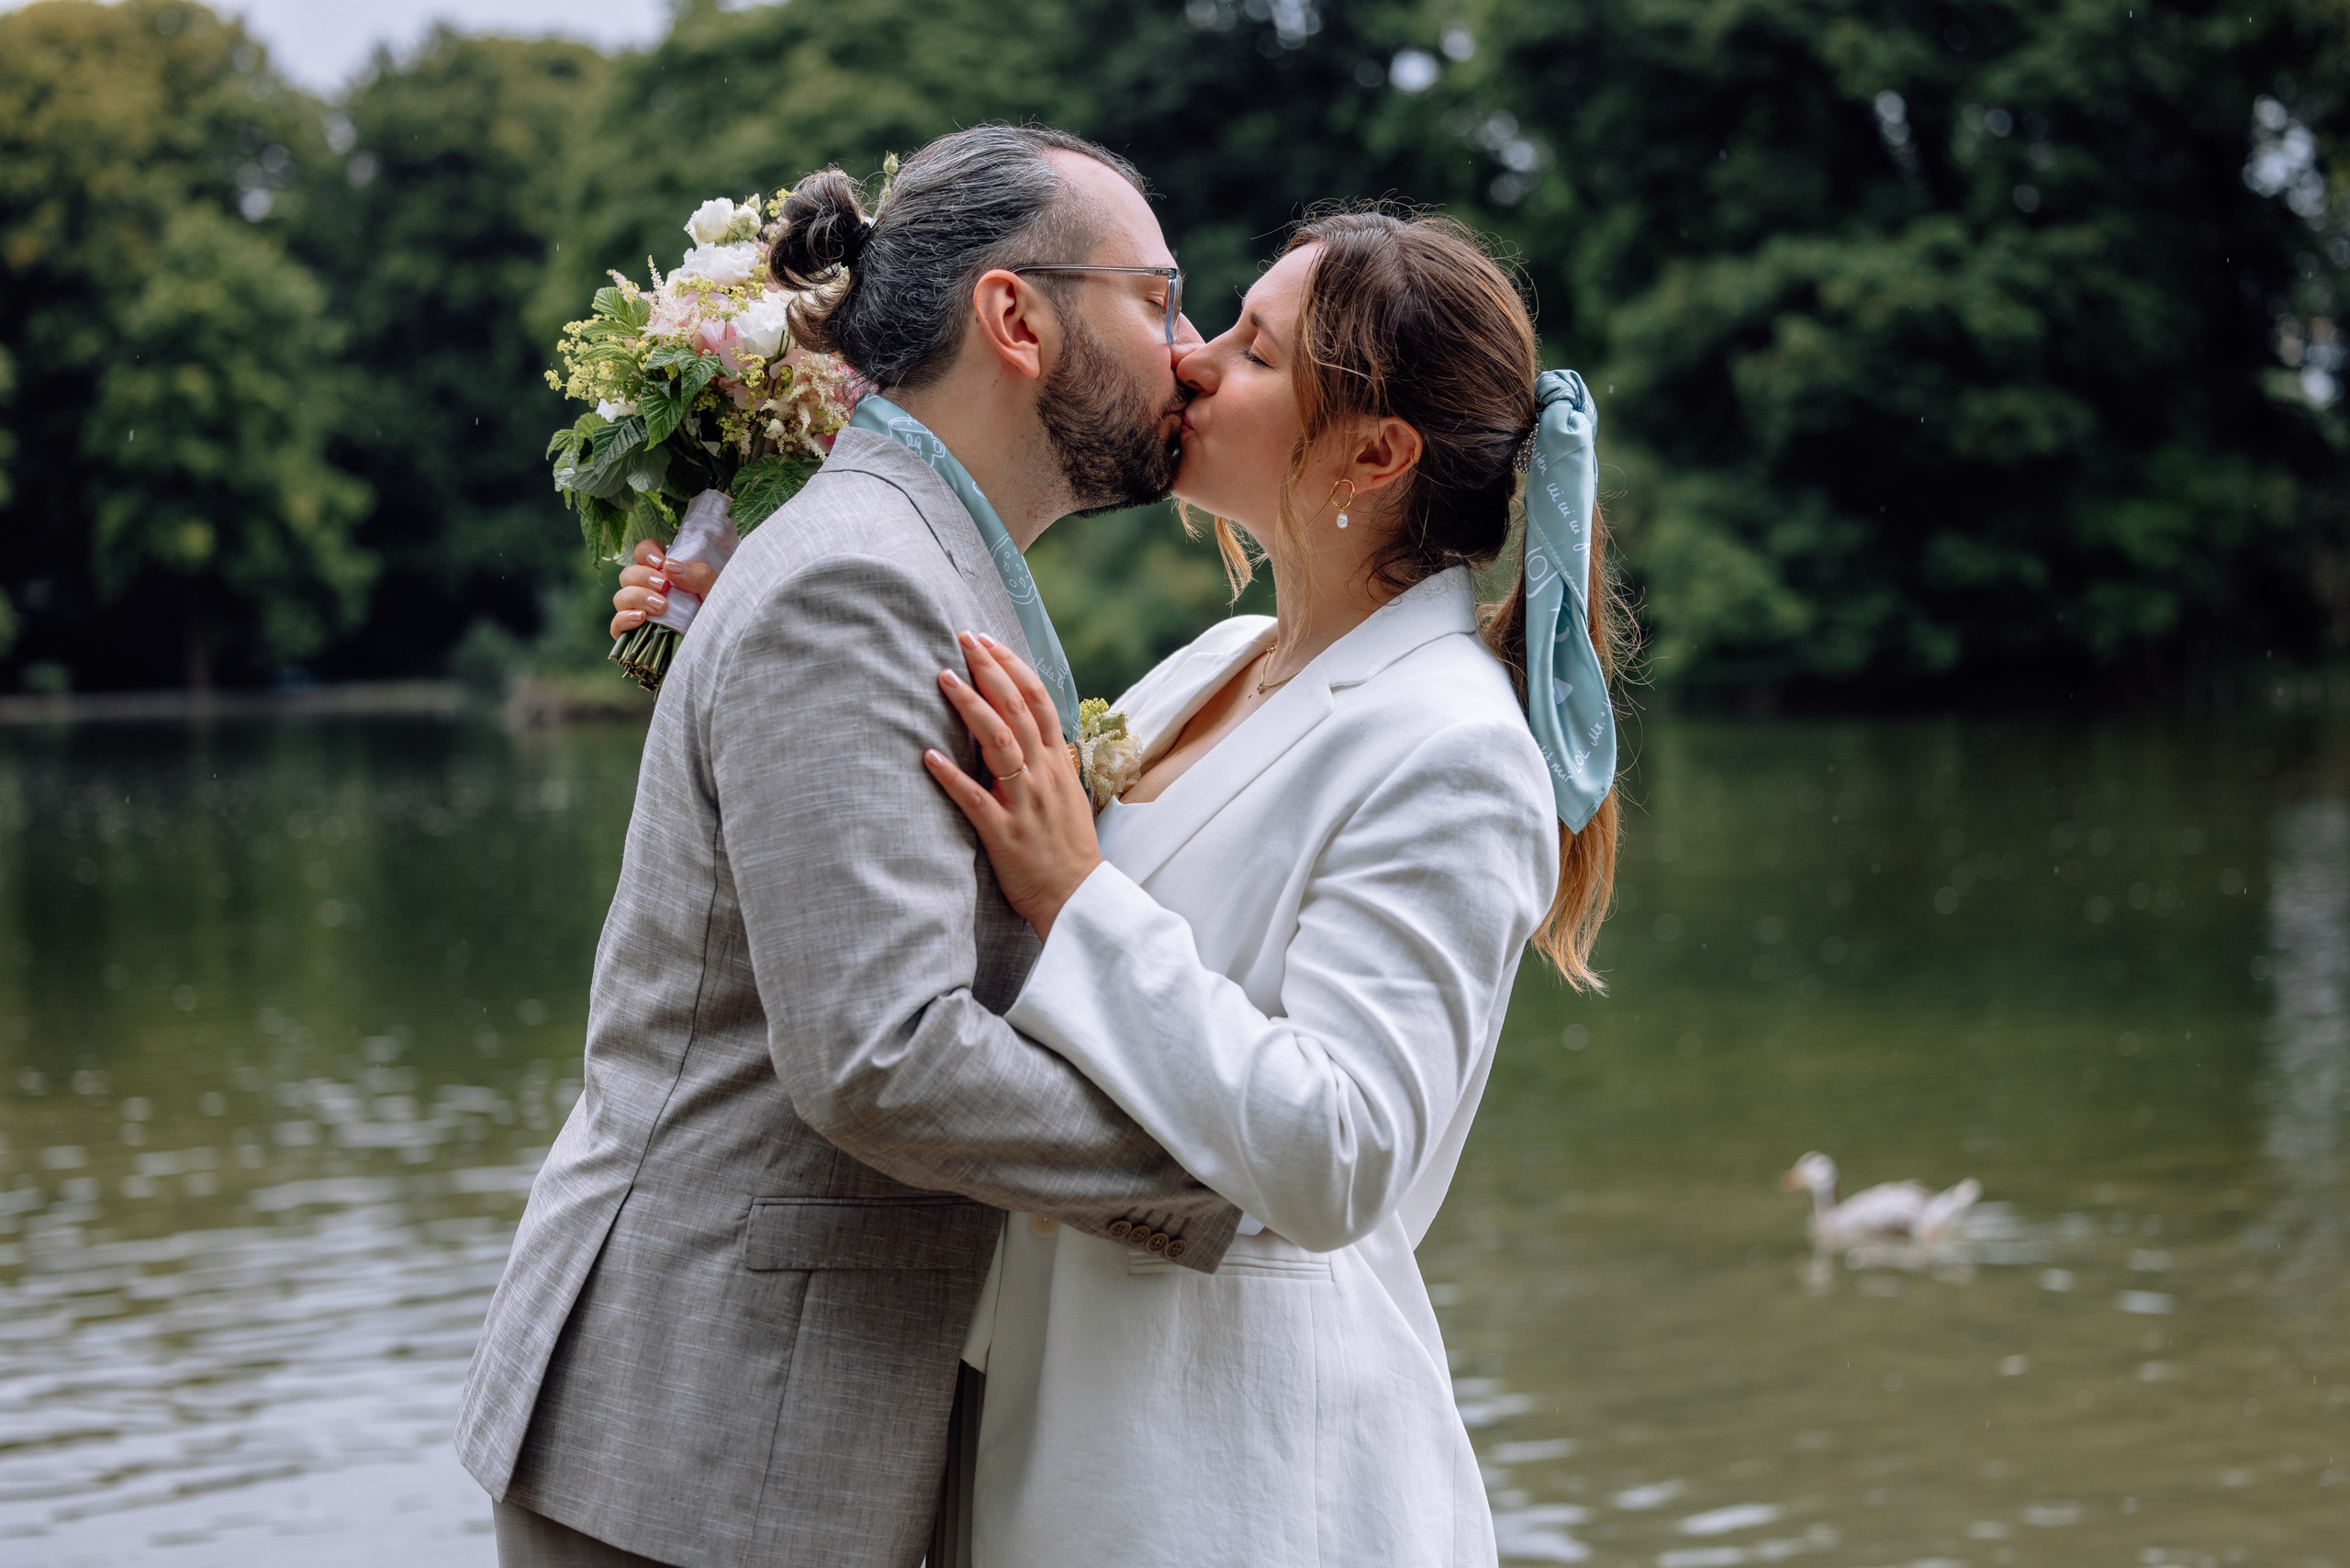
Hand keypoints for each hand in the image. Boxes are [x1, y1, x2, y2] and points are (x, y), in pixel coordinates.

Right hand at [610, 538, 719, 638]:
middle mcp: (651, 593)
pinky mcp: (635, 640)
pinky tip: (641, 619)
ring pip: (620, 597)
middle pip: (628, 574)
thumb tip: (669, 566)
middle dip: (643, 576)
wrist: (724, 653)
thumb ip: (699, 575)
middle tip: (664, 586)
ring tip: (662, 606)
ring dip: (637, 596)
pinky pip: (616, 626)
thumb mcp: (718, 592)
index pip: (644, 553)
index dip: (646, 552)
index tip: (661, 561)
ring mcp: (642, 616)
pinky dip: (623, 619)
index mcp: (669, 576)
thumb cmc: (724, 619)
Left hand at [923, 632, 1101, 940]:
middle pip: (1016, 709)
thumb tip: (1017, 730)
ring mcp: (1025, 802)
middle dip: (988, 670)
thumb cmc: (1066, 847)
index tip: (986, 641)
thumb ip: (1042, 761)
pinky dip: (952, 776)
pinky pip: (975, 799)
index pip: (1037, 700)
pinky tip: (928, 756)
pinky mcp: (1004, 833)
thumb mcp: (1064, 794)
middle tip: (962, 639)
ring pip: (998, 743)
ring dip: (970, 707)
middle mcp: (1043, 774)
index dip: (1011, 666)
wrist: (1078, 897)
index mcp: (1057, 763)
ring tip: (943, 679)